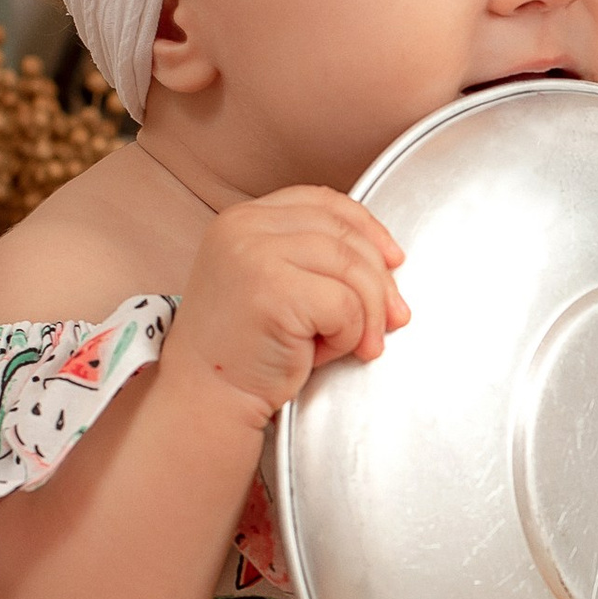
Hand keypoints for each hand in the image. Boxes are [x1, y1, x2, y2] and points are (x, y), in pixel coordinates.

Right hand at [158, 186, 406, 426]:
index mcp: (244, 219)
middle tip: (389, 321)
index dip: (367, 228)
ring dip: (366, 316)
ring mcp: (255, 255)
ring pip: (353, 269)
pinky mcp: (272, 290)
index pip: (323, 202)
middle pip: (345, 235)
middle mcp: (245, 228)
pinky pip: (345, 305)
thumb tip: (390, 263)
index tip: (393, 259)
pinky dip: (348, 336)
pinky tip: (320, 353)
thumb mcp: (274, 284)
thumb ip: (315, 259)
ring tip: (349, 345)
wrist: (204, 397)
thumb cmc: (243, 352)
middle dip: (380, 282)